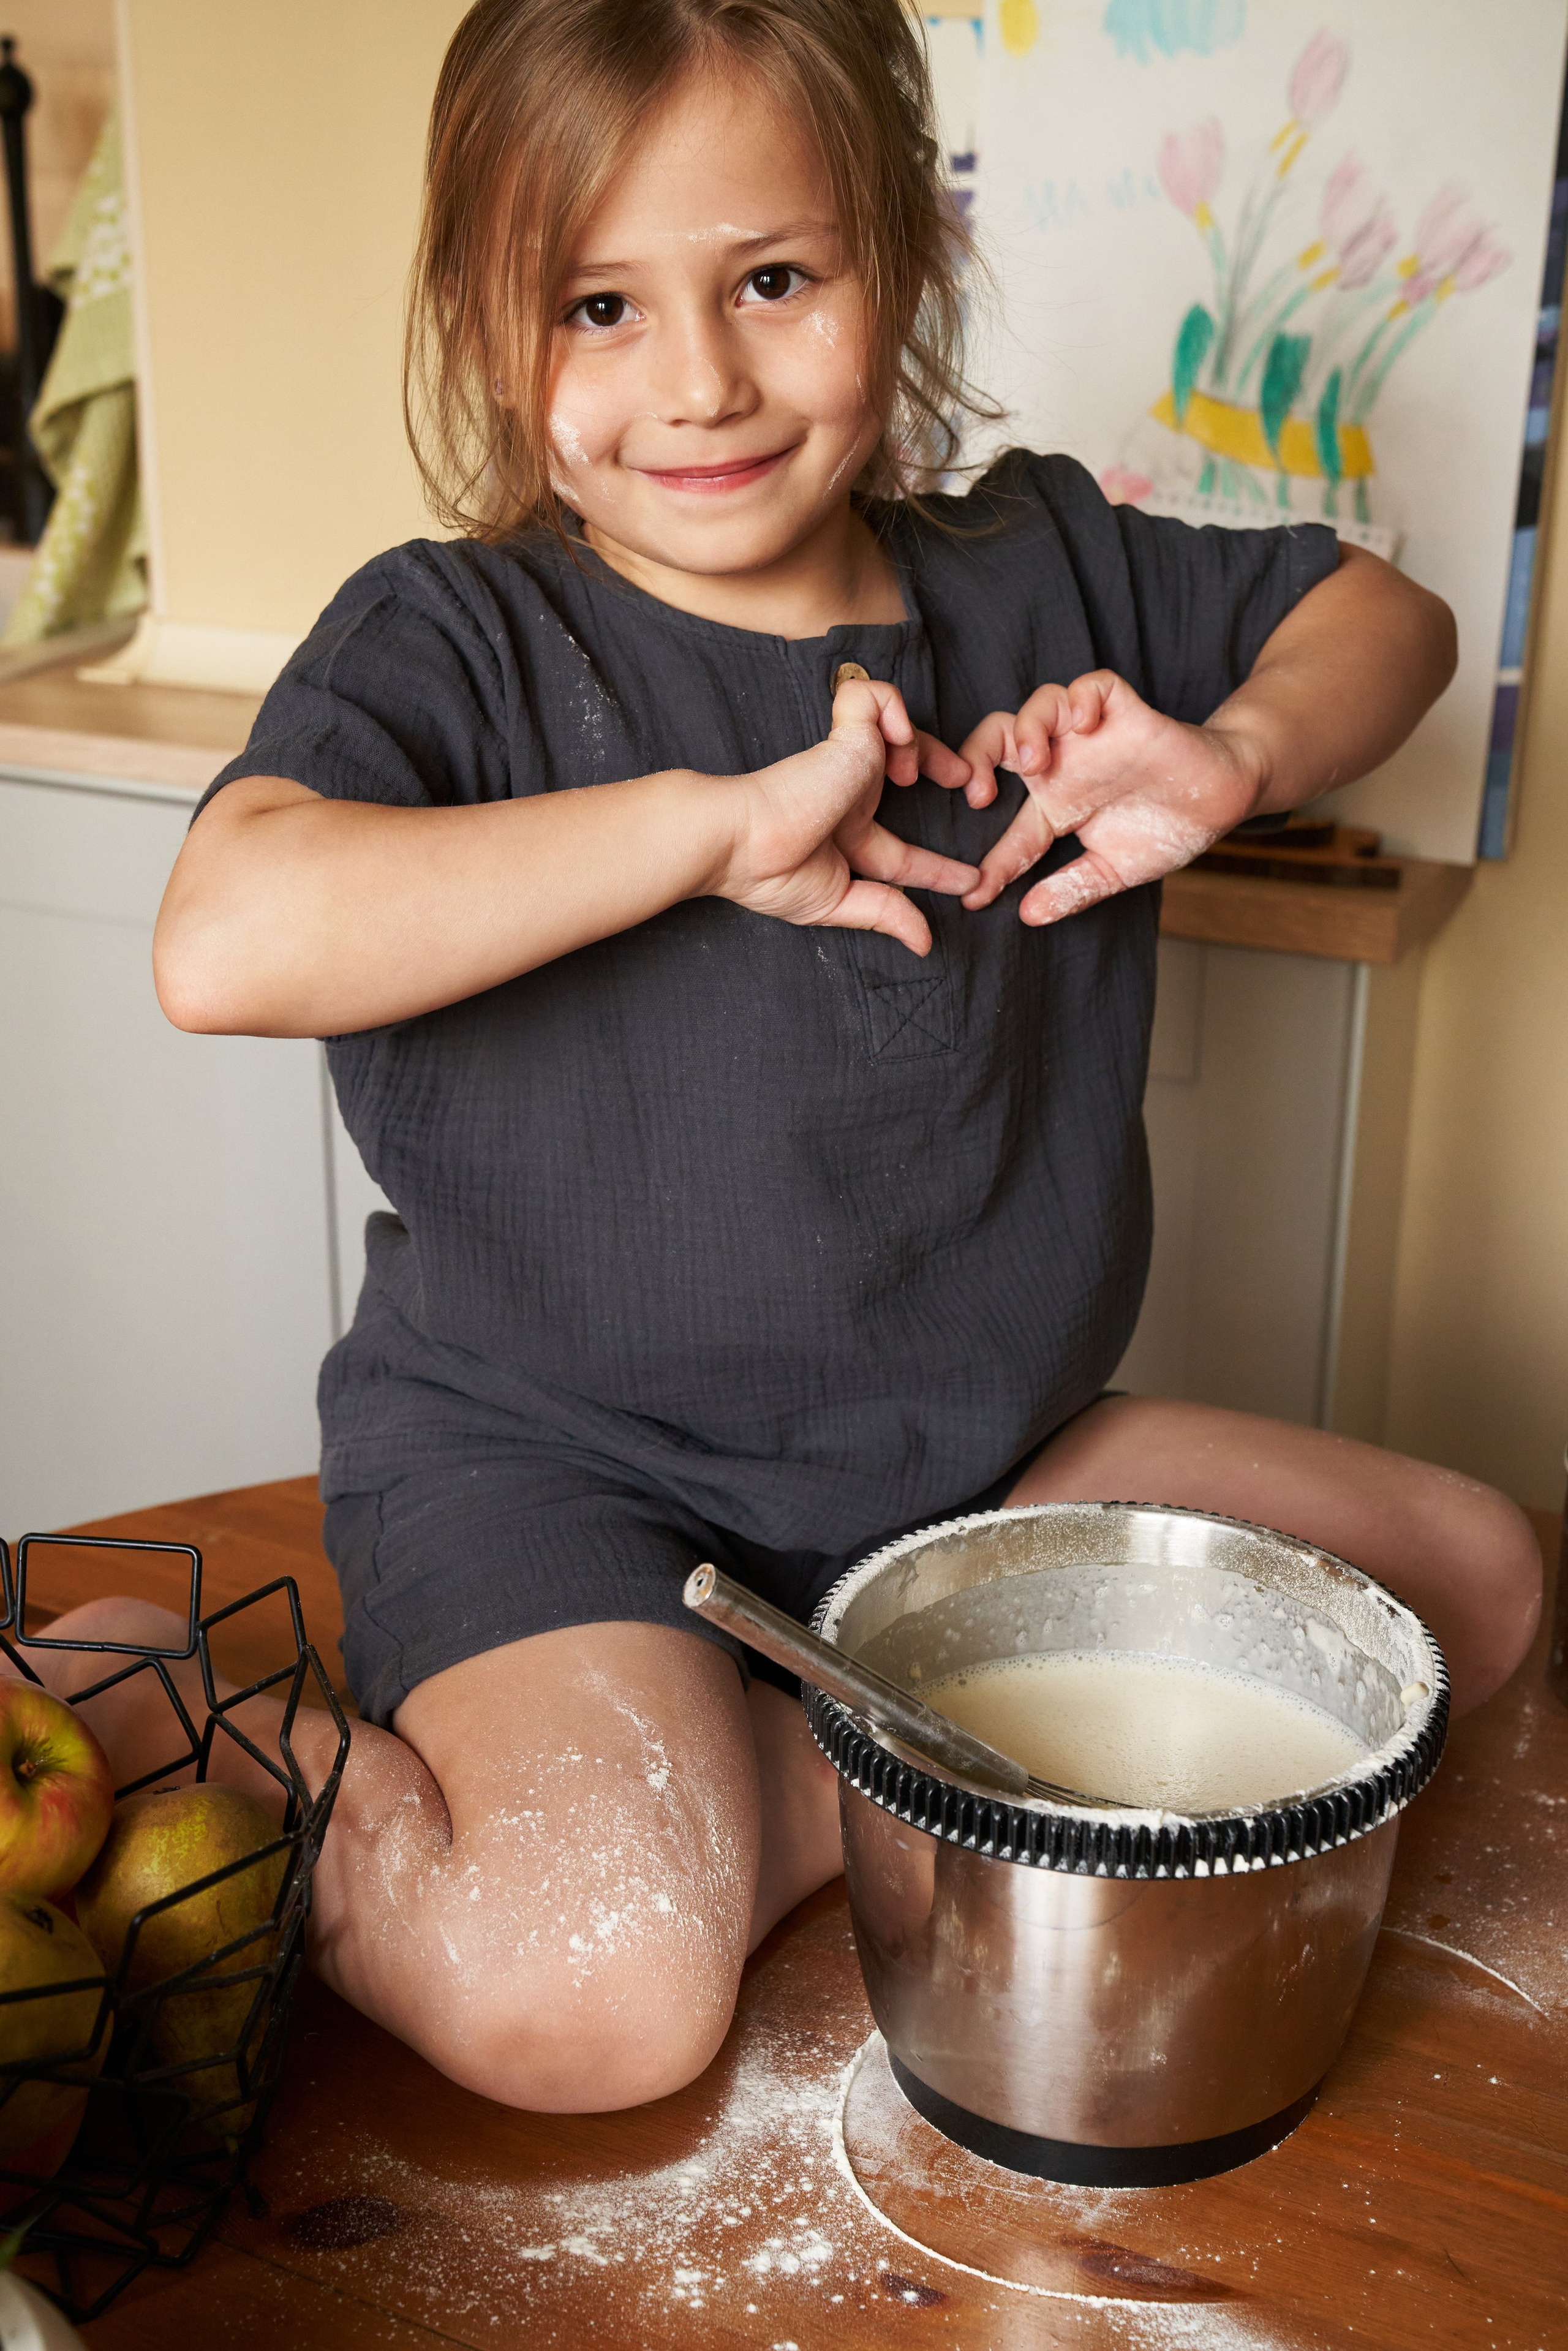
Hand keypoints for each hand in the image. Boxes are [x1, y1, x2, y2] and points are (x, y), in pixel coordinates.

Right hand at [711, 676, 977, 954]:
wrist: (741, 842)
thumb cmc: (769, 873)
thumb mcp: (837, 902)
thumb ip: (886, 915)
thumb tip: (925, 944)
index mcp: (846, 837)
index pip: (904, 853)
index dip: (938, 868)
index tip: (971, 883)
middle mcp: (851, 795)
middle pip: (909, 768)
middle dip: (944, 768)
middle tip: (968, 784)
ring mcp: (847, 760)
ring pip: (896, 726)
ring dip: (918, 744)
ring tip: (907, 775)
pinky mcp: (843, 734)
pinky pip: (874, 696)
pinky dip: (892, 707)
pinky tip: (894, 740)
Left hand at [957, 672, 1265, 924]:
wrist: (1221, 801)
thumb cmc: (1166, 830)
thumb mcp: (1113, 870)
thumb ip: (1073, 889)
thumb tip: (1029, 917)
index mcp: (1053, 803)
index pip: (1007, 827)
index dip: (991, 862)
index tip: (976, 894)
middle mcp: (1063, 763)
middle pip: (997, 741)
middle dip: (974, 758)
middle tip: (978, 796)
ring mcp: (1091, 735)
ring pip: (1039, 706)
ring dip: (1026, 728)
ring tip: (1033, 762)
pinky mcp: (1125, 712)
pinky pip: (1092, 686)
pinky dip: (1081, 698)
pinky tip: (1084, 725)